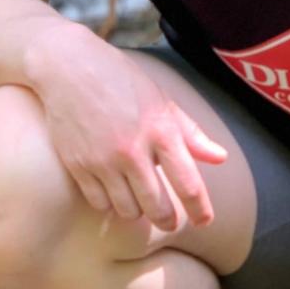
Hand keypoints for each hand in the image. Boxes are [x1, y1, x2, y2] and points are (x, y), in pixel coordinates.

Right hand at [27, 24, 224, 229]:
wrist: (69, 67)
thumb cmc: (121, 80)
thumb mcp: (161, 101)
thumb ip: (191, 134)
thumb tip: (220, 158)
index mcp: (160, 130)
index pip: (188, 183)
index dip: (200, 209)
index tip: (204, 221)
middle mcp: (133, 149)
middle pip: (158, 206)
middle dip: (167, 220)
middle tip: (169, 221)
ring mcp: (103, 160)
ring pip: (128, 210)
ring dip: (136, 210)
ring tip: (137, 199)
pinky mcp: (78, 165)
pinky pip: (99, 203)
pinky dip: (109, 203)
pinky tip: (112, 191)